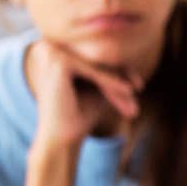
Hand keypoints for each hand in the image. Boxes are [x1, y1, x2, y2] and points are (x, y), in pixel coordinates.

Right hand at [25, 40, 140, 148]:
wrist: (61, 138)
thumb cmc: (80, 113)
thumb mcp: (99, 85)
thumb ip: (110, 67)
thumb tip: (129, 47)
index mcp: (52, 50)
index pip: (92, 56)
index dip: (117, 68)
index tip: (136, 81)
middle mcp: (46, 46)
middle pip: (95, 60)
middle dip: (120, 74)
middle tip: (140, 87)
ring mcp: (51, 52)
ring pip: (96, 65)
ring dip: (117, 80)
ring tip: (136, 91)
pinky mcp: (59, 63)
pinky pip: (93, 71)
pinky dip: (111, 82)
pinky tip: (129, 91)